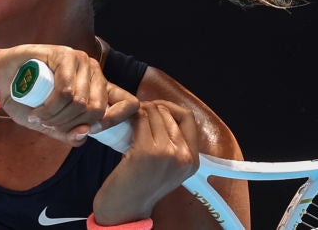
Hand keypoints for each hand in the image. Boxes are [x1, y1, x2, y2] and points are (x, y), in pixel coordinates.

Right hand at [0, 44, 139, 145]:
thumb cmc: (26, 99)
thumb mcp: (49, 123)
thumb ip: (67, 132)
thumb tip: (84, 136)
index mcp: (98, 88)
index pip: (128, 104)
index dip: (115, 122)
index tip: (88, 130)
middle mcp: (94, 72)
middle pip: (97, 109)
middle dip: (70, 125)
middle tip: (47, 126)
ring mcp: (80, 61)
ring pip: (80, 102)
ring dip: (57, 118)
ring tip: (39, 119)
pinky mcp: (64, 54)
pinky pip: (66, 91)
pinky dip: (50, 108)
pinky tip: (37, 112)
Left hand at [91, 100, 200, 224]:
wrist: (125, 209)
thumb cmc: (140, 186)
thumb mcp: (167, 167)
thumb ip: (172, 144)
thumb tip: (160, 112)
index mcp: (192, 161)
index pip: (188, 118)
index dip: (170, 108)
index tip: (155, 109)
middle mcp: (183, 156)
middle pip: (168, 113)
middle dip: (151, 108)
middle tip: (137, 112)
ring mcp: (166, 154)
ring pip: (153, 113)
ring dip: (140, 111)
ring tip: (130, 118)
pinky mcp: (146, 152)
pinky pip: (140, 119)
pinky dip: (131, 117)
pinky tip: (125, 122)